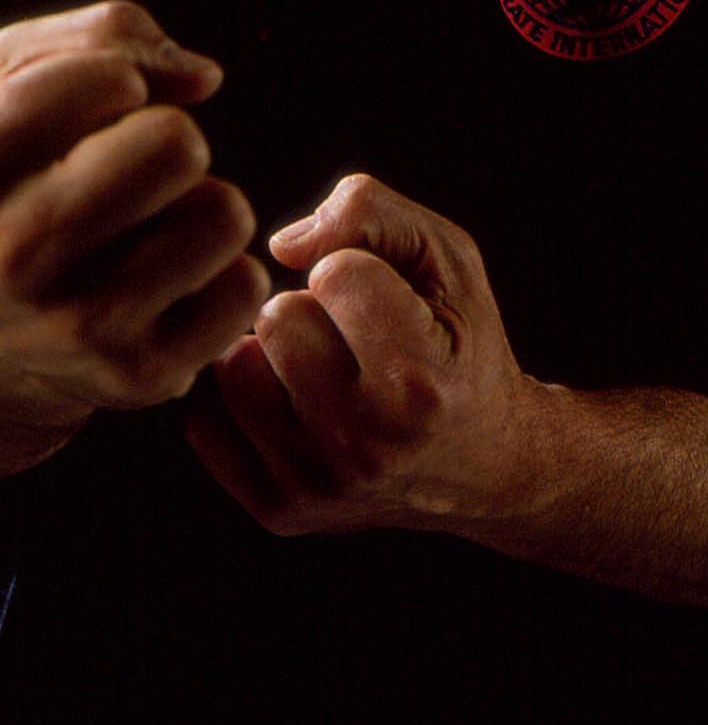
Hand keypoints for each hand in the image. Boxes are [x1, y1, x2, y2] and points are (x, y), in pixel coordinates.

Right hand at [0, 0, 268, 467]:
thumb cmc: (11, 177)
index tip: (89, 112)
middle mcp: (15, 256)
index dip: (118, 80)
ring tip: (143, 226)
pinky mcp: (138, 374)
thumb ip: (103, 38)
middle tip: (126, 169)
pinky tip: (167, 279)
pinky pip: (246, 285)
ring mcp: (77, 324)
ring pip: (224, 212)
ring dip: (199, 207)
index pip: (108, 80)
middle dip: (170, 139)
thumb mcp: (15, 82)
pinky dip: (222, 274)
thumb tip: (203, 77)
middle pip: (178, 145)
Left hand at [184, 172, 546, 536]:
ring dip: (270, 353)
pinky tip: (290, 399)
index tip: (388, 297)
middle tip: (350, 334)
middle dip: (310, 309)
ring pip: (234, 369)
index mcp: (420, 382)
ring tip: (320, 364)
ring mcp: (319, 485)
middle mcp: (367, 445)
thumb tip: (281, 245)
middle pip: (276, 319)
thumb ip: (373, 213)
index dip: (359, 268)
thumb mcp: (448, 260)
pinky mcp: (280, 511)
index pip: (335, 273)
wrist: (482, 461)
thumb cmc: (459, 341)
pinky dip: (243, 399)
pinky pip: (207, 421)